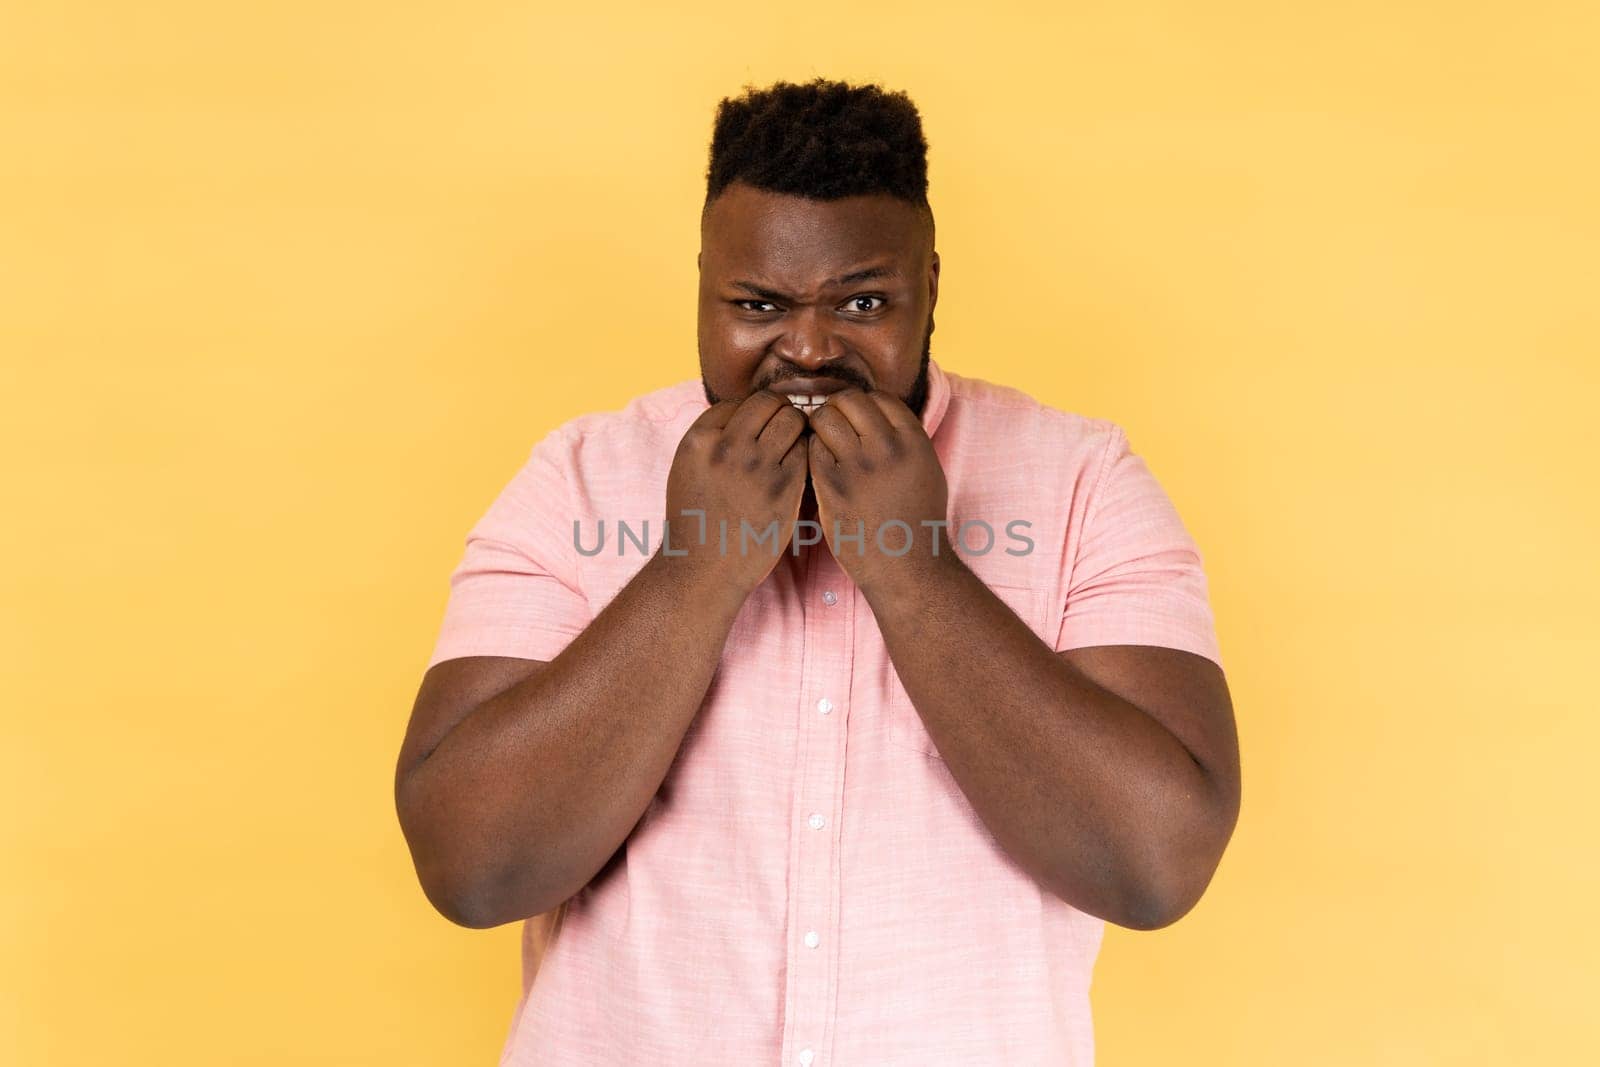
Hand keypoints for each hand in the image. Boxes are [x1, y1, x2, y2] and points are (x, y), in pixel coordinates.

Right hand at [660, 390, 808, 594]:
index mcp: (699, 440)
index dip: (749, 414)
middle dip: (778, 412)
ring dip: (796, 429)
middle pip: (767, 402)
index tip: (754, 431)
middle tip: (782, 431)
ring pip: (792, 419)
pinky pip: (805, 450)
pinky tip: (797, 469)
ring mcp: (756, 467)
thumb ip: (711, 440)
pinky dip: (806, 453)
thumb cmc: (695, 521)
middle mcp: (727, 447)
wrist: (704, 569)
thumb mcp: (687, 470)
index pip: (735, 402)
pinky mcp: (784, 487)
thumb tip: (743, 414)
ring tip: (792, 447)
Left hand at [805, 387, 950, 591]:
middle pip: (850, 400)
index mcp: (913, 442)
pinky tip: (817, 467)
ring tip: (821, 443)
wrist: (906, 567)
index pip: (880, 398)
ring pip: (825, 419)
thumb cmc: (917, 522)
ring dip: (819, 426)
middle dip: (837, 408)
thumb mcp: (927, 471)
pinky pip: (811, 450)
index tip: (857, 418)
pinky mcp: (832, 486)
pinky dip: (811, 452)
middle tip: (832, 425)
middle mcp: (887, 448)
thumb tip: (882, 416)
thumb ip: (907, 441)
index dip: (864, 404)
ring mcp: (858, 467)